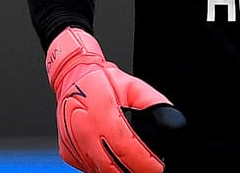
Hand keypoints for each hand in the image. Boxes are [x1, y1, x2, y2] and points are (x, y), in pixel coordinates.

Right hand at [45, 27, 186, 172]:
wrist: (72, 77)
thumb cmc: (102, 81)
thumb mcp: (134, 87)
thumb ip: (153, 104)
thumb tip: (170, 122)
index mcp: (102, 113)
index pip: (126, 147)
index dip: (144, 162)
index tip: (157, 167)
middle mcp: (85, 131)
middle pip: (113, 166)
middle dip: (134, 170)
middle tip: (149, 169)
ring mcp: (75, 144)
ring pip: (100, 170)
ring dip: (118, 171)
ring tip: (134, 166)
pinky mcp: (69, 152)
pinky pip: (90, 166)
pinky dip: (104, 168)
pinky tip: (116, 162)